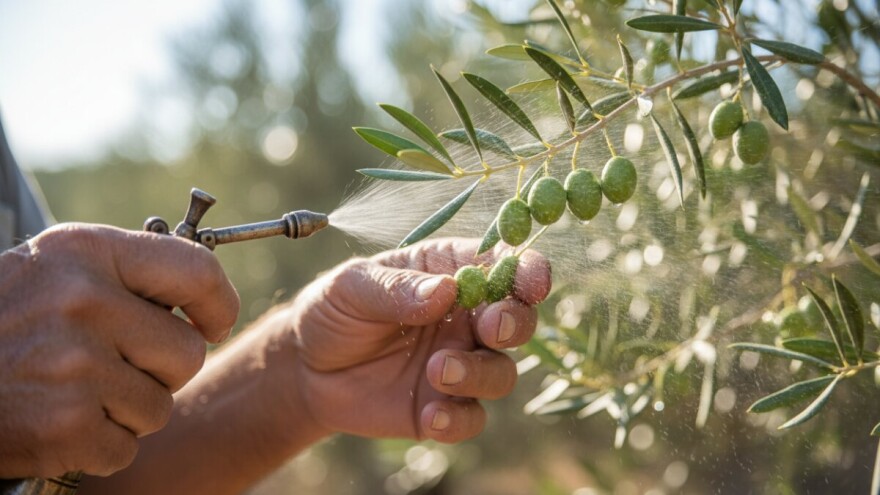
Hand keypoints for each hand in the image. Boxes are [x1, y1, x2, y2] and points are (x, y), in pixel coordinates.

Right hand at [0, 223, 238, 477]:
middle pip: (187, 353)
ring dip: (127, 409)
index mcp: (87, 252)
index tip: (213, 323)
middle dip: (160, 368)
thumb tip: (206, 302)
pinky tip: (59, 420)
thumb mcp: (58, 269)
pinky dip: (99, 444)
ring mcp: (75, 367)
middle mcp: (84, 303)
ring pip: (159, 406)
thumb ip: (127, 275)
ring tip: (75, 390)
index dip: (219, 304)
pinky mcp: (65, 426)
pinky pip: (126, 446)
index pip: (198, 271)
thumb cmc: (5, 320)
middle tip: (114, 365)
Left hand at [285, 238, 550, 442]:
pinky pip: (471, 418)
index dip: (528, 271)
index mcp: (451, 273)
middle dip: (515, 323)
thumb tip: (446, 290)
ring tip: (437, 370)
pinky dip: (458, 419)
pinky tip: (429, 415)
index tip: (532, 284)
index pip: (505, 266)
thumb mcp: (353, 286)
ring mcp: (459, 364)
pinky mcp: (444, 407)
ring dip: (479, 372)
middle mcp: (466, 318)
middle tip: (489, 329)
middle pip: (518, 319)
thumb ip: (397, 288)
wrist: (306, 368)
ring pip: (501, 372)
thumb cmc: (334, 310)